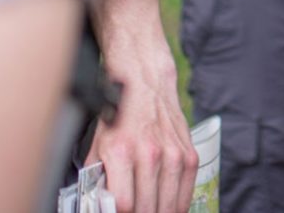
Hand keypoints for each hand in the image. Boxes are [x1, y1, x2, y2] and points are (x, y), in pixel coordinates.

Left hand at [87, 56, 195, 212]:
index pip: (123, 204)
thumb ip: (94, 179)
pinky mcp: (188, 153)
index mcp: (121, 152)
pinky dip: (178, 206)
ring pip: (169, 205)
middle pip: (147, 208)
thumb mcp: (97, 146)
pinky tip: (170, 209)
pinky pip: (186, 191)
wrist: (146, 83)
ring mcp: (173, 154)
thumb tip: (94, 206)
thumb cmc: (119, 114)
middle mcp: (150, 154)